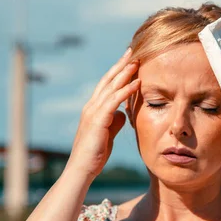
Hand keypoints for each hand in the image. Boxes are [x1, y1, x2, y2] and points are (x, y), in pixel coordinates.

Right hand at [64, 48, 139, 178]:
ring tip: (137, 61)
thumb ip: (115, 121)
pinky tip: (137, 82)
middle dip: (121, 64)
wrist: (82, 169)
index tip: (129, 59)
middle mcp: (91, 106)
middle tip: (133, 50)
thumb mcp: (108, 134)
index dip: (118, 71)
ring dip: (125, 72)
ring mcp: (93, 112)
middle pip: (108, 79)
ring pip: (110, 86)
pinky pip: (114, 100)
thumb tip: (124, 113)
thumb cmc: (95, 154)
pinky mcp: (97, 120)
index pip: (107, 84)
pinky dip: (126, 90)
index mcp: (94, 108)